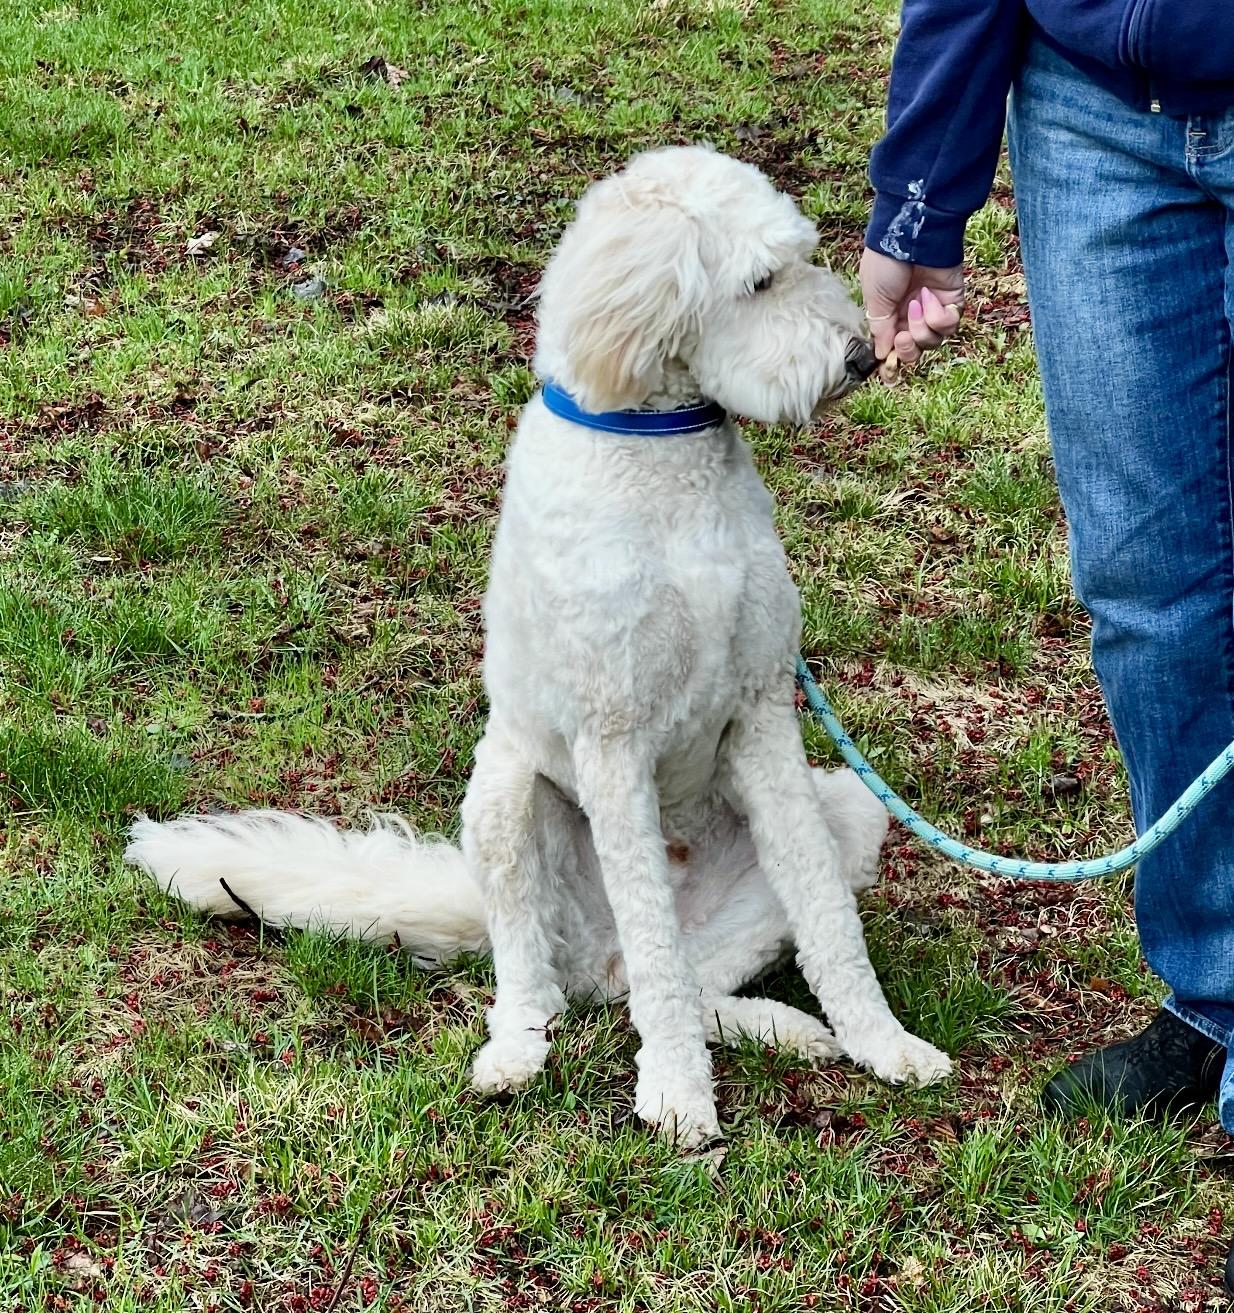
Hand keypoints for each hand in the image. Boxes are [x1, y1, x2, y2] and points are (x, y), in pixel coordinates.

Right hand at [859, 249, 964, 375]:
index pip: (894, 346)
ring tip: (917, 303)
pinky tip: (929, 295)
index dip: (894, 361)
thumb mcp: (874, 299)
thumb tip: (881, 353)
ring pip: (933, 341)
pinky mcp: (952, 300)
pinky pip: (948, 323)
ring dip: (923, 328)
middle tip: (904, 336)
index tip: (889, 375)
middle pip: (916, 350)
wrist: (911, 236)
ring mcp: (933, 307)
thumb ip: (880, 329)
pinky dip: (938, 314)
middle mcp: (911, 314)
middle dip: (909, 349)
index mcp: (889, 314)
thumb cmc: (886, 262)